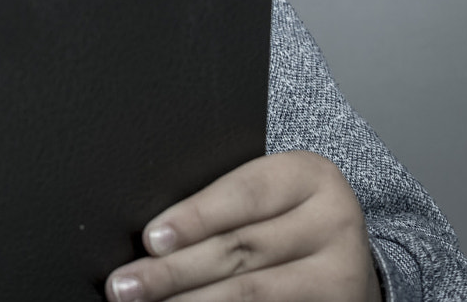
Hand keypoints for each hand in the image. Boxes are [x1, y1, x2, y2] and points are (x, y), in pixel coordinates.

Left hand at [105, 151, 381, 301]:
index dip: (194, 219)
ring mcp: (341, 275)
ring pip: (252, 293)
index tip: (150, 240)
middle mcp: (334, 222)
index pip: (244, 194)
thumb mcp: (265, 196)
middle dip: (174, 271)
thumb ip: (220, 203)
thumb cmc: (279, 218)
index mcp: (309, 176)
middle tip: (124, 285)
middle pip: (241, 249)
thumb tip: (148, 236)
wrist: (341, 260)